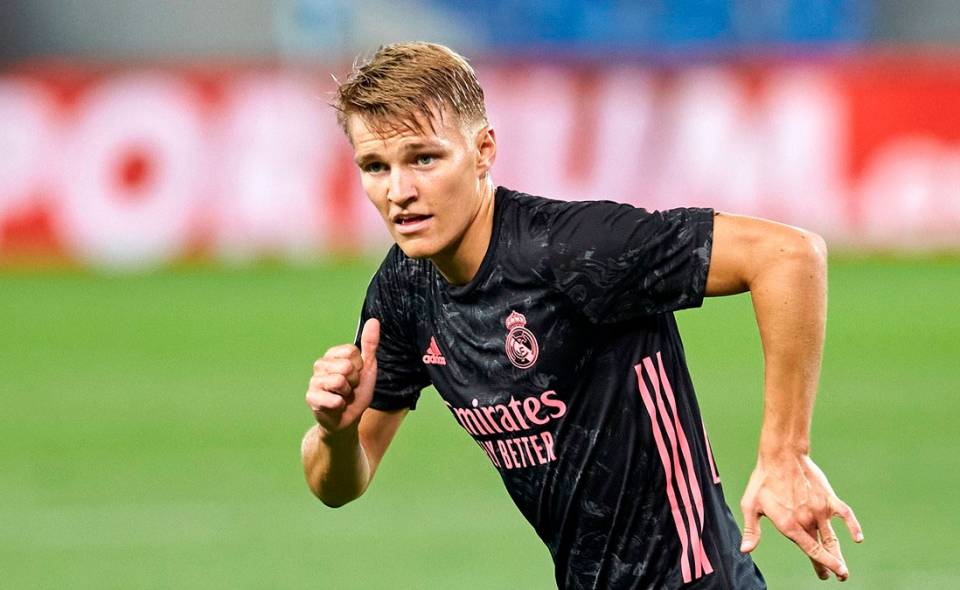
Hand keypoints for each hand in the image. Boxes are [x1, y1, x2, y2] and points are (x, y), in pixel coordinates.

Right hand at [305, 318, 379, 435]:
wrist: (348, 418)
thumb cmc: (357, 392)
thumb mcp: (368, 367)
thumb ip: (370, 344)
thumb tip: (374, 320)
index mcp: (333, 355)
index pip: (352, 352)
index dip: (359, 367)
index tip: (356, 376)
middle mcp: (320, 364)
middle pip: (346, 367)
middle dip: (354, 382)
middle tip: (349, 389)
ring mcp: (314, 380)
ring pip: (340, 382)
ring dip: (347, 394)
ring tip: (342, 396)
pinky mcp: (311, 397)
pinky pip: (334, 399)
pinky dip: (340, 405)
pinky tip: (335, 407)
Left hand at [739, 453, 862, 581]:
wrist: (781, 456)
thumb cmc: (762, 480)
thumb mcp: (750, 505)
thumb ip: (752, 530)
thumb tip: (745, 550)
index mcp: (788, 525)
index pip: (810, 551)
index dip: (821, 564)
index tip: (827, 575)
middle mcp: (806, 521)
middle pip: (822, 548)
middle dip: (830, 565)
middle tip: (837, 576)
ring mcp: (819, 510)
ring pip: (833, 538)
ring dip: (839, 553)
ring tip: (844, 569)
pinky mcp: (828, 498)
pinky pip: (846, 515)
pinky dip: (853, 527)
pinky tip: (858, 538)